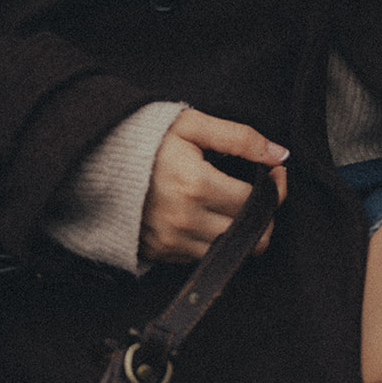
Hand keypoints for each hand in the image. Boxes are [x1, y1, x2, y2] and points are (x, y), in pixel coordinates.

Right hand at [139, 109, 287, 264]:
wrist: (101, 158)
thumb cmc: (150, 137)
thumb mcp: (193, 125)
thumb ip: (240, 138)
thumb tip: (281, 154)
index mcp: (197, 184)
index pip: (254, 201)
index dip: (273, 188)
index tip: (276, 174)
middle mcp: (186, 220)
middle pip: (248, 234)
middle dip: (264, 214)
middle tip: (261, 193)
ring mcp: (172, 241)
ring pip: (229, 251)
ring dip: (241, 231)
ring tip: (236, 204)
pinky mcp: (161, 253)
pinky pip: (203, 257)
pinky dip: (215, 241)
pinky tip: (211, 215)